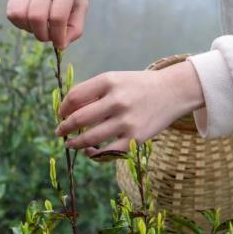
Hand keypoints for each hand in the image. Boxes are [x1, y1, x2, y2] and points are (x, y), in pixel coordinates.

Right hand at [6, 0, 87, 48]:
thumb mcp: (81, 2)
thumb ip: (76, 26)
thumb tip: (61, 45)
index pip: (58, 16)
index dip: (57, 36)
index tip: (59, 43)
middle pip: (36, 16)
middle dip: (42, 34)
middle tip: (48, 35)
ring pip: (19, 14)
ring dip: (29, 29)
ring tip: (39, 27)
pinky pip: (11, 11)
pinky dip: (19, 22)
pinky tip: (29, 20)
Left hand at [55, 61, 204, 160]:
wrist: (173, 91)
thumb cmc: (137, 86)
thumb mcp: (115, 79)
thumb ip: (92, 91)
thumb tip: (66, 111)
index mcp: (109, 81)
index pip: (74, 97)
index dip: (63, 108)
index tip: (61, 114)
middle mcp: (117, 100)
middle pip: (78, 119)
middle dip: (64, 128)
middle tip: (59, 132)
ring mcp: (127, 121)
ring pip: (89, 138)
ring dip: (74, 143)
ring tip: (69, 143)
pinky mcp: (136, 138)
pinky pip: (107, 152)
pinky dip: (93, 154)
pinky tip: (88, 151)